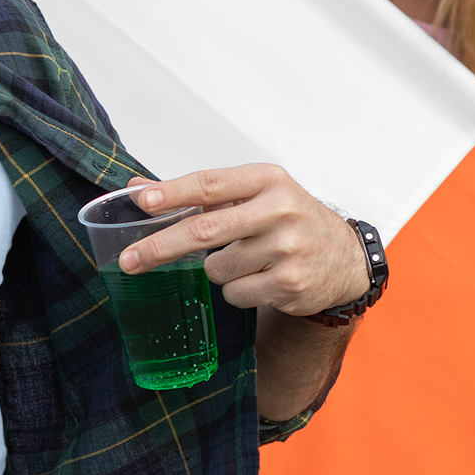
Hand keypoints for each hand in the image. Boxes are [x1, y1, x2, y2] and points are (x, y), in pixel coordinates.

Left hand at [116, 165, 369, 318]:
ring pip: (216, 269)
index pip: (209, 184)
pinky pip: (234, 293)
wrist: (344, 258)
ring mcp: (286, 248)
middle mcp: (280, 210)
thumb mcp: (254, 195)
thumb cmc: (289, 220)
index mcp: (267, 180)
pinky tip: (261, 279)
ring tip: (248, 260)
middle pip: (204, 231)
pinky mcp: (289, 283)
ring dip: (218, 270)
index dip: (171, 193)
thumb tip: (138, 187)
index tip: (142, 200)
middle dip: (159, 247)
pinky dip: (237, 291)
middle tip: (129, 261)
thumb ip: (200, 193)